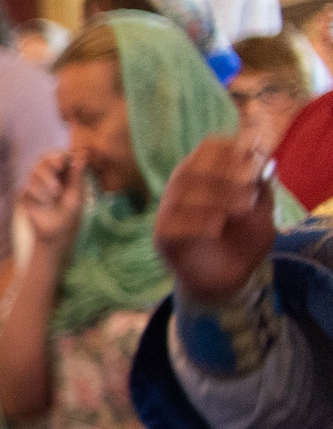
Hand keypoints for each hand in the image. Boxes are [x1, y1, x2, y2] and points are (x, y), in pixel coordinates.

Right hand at [17, 149, 88, 248]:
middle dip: (51, 163)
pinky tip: (43, 202)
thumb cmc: (69, 216)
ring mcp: (34, 187)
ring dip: (46, 180)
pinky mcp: (24, 197)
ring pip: (34, 172)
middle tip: (59, 167)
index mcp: (62, 176)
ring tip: (55, 194)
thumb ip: (77, 175)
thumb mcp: (76, 194)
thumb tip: (81, 155)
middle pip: (43, 161)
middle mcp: (47, 179)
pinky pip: (26, 188)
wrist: (56, 234)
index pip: (57, 158)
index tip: (63, 160)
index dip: (58, 156)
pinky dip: (37, 194)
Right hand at [155, 134, 278, 304]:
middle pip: (191, 167)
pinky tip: (216, 228)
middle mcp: (182, 189)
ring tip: (242, 208)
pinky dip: (195, 222)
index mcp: (206, 176)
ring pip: (180, 192)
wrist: (229, 280)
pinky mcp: (163, 237)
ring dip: (214, 196)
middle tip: (250, 188)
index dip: (230, 150)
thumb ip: (261, 187)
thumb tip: (264, 161)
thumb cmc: (243, 241)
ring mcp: (169, 213)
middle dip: (223, 174)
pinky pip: (171, 223)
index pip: (208, 148)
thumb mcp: (262, 212)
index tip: (253, 161)